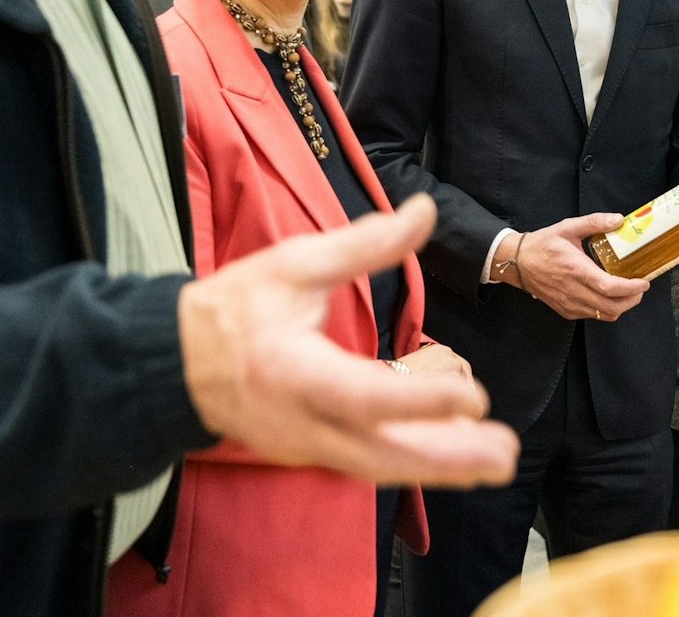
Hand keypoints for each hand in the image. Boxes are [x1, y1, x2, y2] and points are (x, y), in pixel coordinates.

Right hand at [179, 195, 517, 487]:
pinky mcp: (311, 454)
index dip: (421, 403)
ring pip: (380, 467)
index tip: (473, 397)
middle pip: (381, 453)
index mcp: (294, 371)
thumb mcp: (295, 264)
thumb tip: (424, 210)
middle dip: (446, 459)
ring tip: (498, 462)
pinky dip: (414, 464)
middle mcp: (301, 423)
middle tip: (504, 455)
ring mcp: (305, 446)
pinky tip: (458, 458)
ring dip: (441, 468)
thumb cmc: (235, 309)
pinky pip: (369, 464)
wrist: (174, 363)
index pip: (364, 396)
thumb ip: (364, 243)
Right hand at [514, 214, 649, 321]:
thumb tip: (619, 219)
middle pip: (611, 307)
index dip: (631, 288)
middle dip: (632, 300)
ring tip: (628, 292)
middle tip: (640, 287)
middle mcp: (573, 291)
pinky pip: (593, 316)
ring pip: (604, 315)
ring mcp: (569, 304)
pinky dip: (606, 309)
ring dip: (621, 306)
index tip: (644, 281)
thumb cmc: (543, 244)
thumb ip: (594, 222)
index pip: (609, 287)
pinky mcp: (565, 310)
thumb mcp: (568, 227)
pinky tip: (608, 295)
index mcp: (575, 270)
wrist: (518, 263)